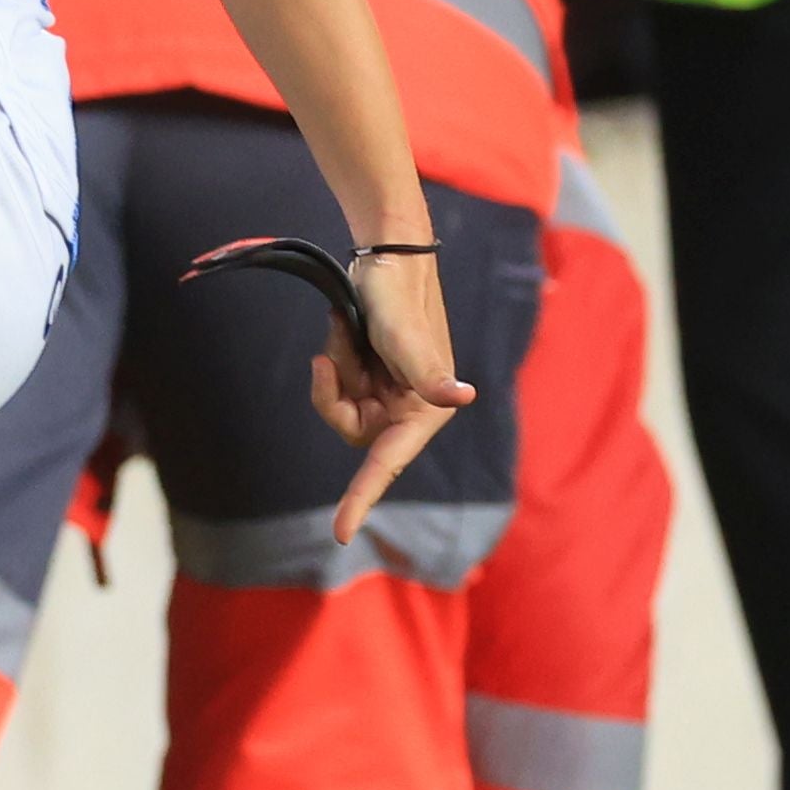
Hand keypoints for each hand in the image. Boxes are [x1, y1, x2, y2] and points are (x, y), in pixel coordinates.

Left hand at [310, 235, 477, 544]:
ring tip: (341, 330)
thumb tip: (462, 397)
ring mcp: (388, 394)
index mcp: (425, 409)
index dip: (361, 499)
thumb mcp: (405, 334)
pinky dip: (334, 359)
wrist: (386, 255)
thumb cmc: (398, 295)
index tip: (339, 534)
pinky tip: (340, 328)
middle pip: (353, 431)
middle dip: (336, 392)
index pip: (386, 464)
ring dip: (335, 369)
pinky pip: (338, 386)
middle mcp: (409, 408)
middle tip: (327, 355)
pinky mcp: (370, 378)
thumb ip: (426, 371)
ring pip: (341, 407)